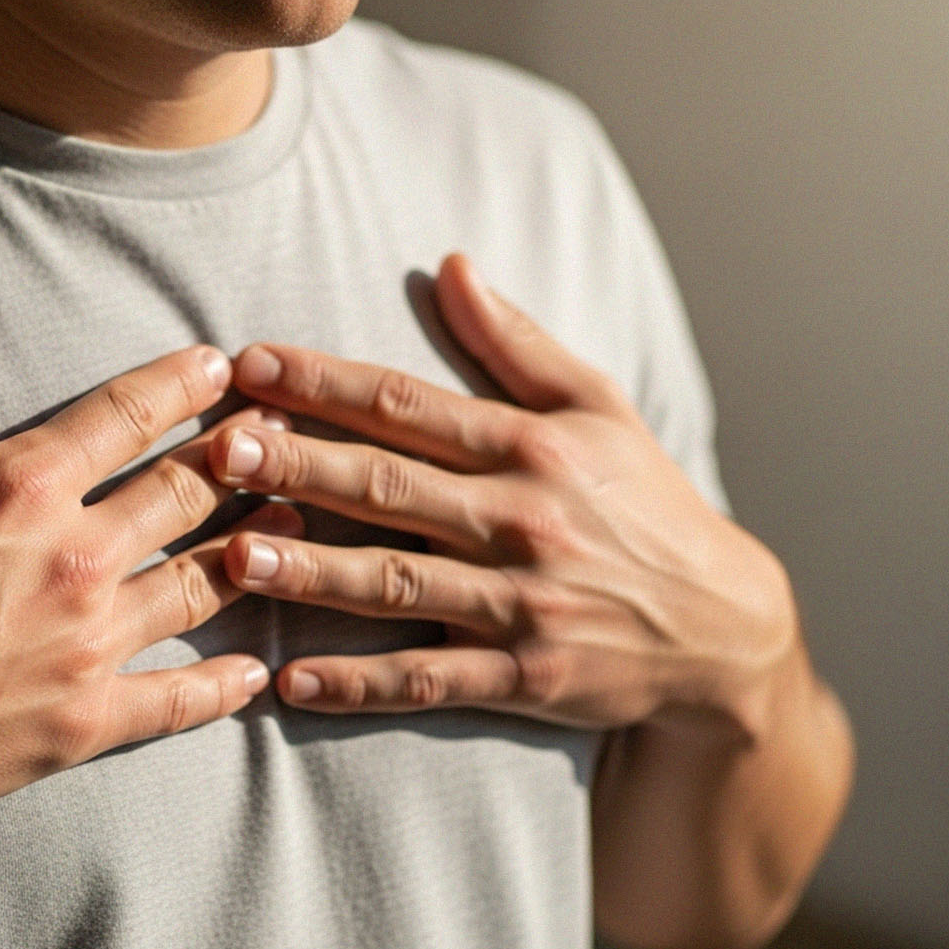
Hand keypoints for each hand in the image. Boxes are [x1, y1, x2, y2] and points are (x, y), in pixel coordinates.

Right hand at [0, 273, 297, 854]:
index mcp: (22, 484)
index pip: (126, 414)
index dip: (180, 384)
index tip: (222, 365)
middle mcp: (74, 556)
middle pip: (184, 492)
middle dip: (239, 456)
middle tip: (283, 435)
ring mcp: (86, 644)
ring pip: (200, 583)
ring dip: (253, 547)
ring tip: (297, 521)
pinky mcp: (81, 722)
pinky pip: (176, 702)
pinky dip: (223, 686)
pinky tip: (258, 673)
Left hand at [206, 252, 799, 742]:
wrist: (725, 627)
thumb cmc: (645, 503)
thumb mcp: (599, 406)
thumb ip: (515, 341)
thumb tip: (450, 264)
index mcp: (530, 446)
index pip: (408, 403)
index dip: (324, 381)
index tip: (250, 361)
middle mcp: (521, 520)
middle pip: (391, 485)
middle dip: (301, 463)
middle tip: (222, 447)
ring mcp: (521, 604)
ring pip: (399, 584)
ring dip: (315, 571)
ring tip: (238, 557)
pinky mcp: (525, 679)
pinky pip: (431, 681)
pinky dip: (362, 684)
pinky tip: (294, 682)